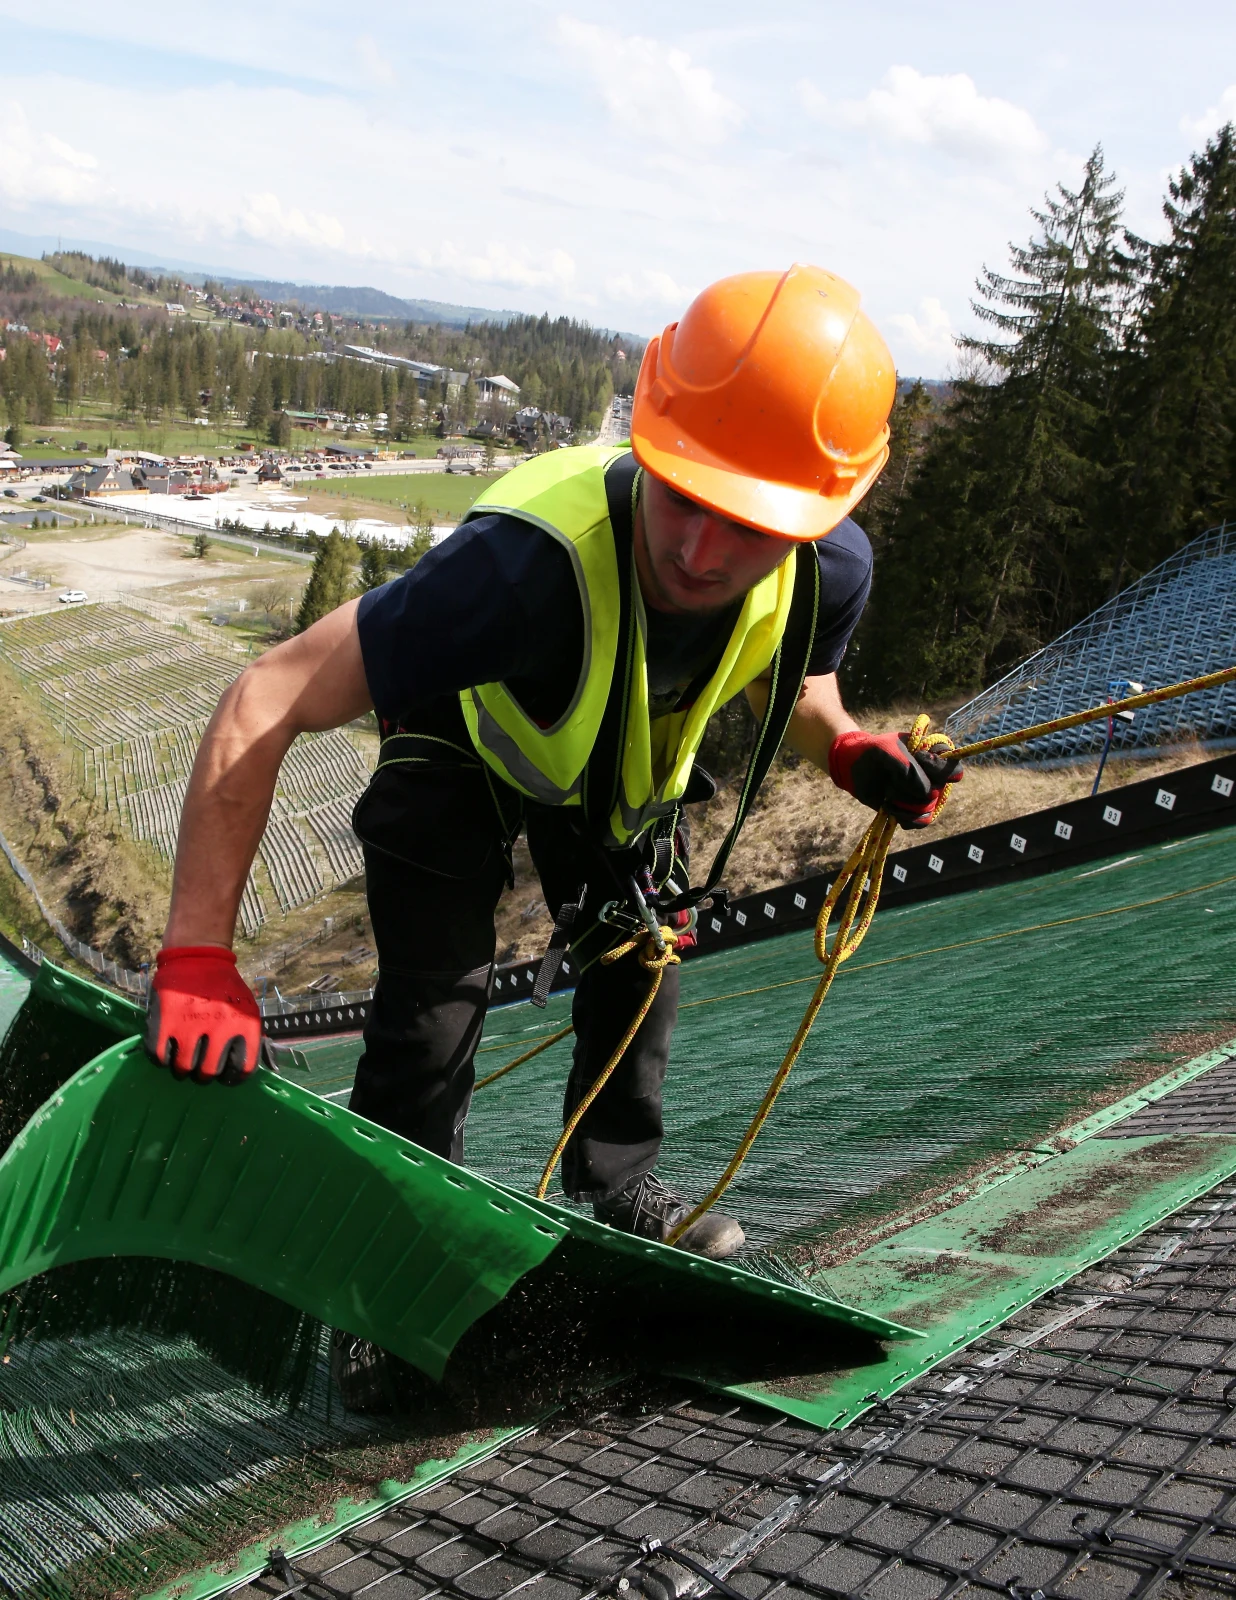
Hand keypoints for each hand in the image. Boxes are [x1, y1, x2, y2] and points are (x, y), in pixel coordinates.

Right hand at [146, 945, 261, 1083]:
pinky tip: (168, 1050)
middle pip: (208, 1073)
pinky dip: (162, 1059)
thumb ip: (249, 1037)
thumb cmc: (224, 987)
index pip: (242, 1069)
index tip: (226, 1075)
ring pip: (183, 1069)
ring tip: (183, 1059)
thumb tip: (246, 1067)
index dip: (233, 1077)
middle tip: (200, 1067)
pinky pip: (159, 1057)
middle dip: (204, 1075)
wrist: (198, 956)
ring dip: (182, 1069)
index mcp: (244, 1026)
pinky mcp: (164, 1022)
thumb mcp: (246, 1008)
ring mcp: (189, 1026)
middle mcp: (219, 1028)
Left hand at [828, 729, 961, 827]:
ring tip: (887, 793)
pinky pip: (921, 823)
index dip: (936, 768)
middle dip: (908, 788)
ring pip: (927, 808)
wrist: (853, 768)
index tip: (918, 758)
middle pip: (937, 792)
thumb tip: (926, 792)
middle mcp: (934, 777)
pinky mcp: (913, 811)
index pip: (953, 769)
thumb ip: (907, 765)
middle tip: (892, 778)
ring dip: (902, 803)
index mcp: (934, 755)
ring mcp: (925, 795)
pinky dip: (903, 817)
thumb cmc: (871, 752)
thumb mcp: (886, 749)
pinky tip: (888, 807)